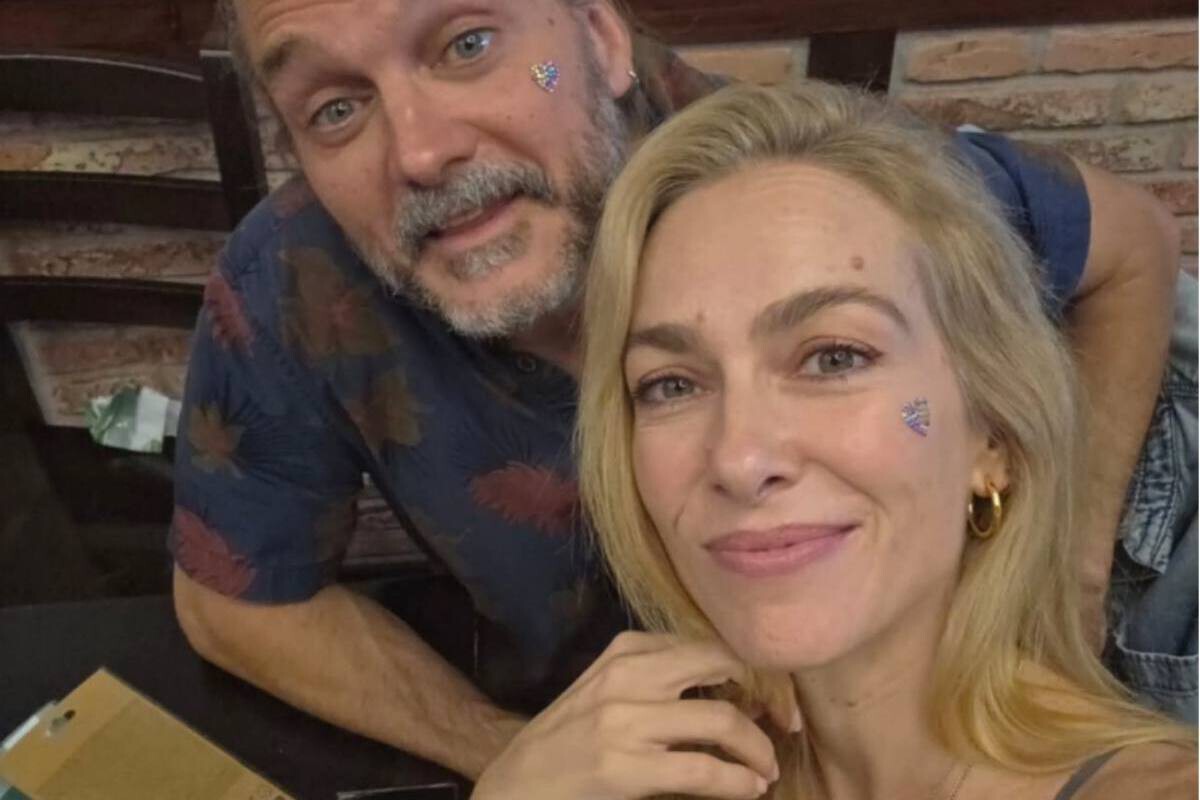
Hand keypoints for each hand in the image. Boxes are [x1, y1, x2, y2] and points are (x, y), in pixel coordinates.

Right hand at [471, 632, 781, 799]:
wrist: (513, 787)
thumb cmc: (567, 742)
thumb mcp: (608, 691)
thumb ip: (657, 678)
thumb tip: (728, 687)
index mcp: (626, 650)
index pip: (707, 646)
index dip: (751, 671)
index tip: (774, 697)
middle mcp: (628, 676)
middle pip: (722, 669)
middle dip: (766, 698)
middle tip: (784, 725)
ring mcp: (625, 721)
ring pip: (721, 721)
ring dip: (757, 750)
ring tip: (766, 769)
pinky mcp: (624, 767)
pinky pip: (704, 770)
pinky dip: (739, 782)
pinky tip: (749, 790)